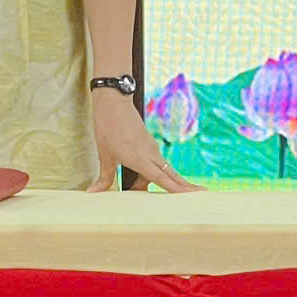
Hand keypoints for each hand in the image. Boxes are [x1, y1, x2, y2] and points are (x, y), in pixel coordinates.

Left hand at [86, 93, 202, 192]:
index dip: (176, 188)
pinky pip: (156, 163)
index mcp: (139, 158)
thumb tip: (94, 192)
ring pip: (163, 169)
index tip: (192, 194)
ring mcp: (151, 148)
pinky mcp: (148, 144)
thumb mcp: (104, 154)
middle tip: (202, 194)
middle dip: (185, 186)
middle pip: (171, 174)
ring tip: (170, 192)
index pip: (161, 178)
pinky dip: (157, 173)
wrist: (113, 102)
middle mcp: (150, 154)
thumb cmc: (108, 127)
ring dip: (166, 182)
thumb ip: (104, 176)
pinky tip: (146, 182)